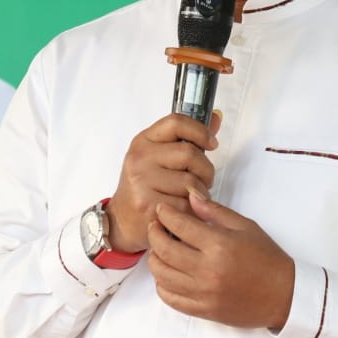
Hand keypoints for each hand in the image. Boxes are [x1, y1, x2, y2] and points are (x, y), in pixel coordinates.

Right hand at [108, 112, 219, 253]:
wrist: (122, 218)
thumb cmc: (145, 185)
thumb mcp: (160, 156)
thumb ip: (188, 138)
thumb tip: (215, 118)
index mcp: (144, 141)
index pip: (176, 123)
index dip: (200, 131)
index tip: (212, 143)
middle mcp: (140, 158)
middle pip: (189, 154)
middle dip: (206, 170)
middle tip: (204, 180)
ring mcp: (142, 182)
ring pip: (191, 182)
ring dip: (201, 193)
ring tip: (193, 196)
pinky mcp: (148, 205)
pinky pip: (186, 205)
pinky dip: (193, 210)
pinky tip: (185, 210)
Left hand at [149, 187, 294, 330]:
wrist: (284, 295)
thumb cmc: (267, 258)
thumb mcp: (245, 227)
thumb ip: (214, 211)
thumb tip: (190, 195)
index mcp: (219, 245)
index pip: (179, 225)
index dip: (164, 215)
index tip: (161, 210)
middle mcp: (207, 270)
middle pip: (164, 249)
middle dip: (154, 233)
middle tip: (155, 226)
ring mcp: (203, 293)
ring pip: (162, 275)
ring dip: (155, 259)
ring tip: (160, 249)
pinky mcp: (203, 311)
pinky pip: (170, 298)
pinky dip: (162, 285)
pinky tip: (167, 274)